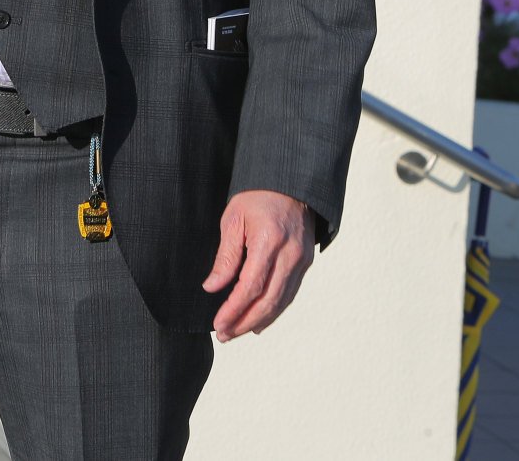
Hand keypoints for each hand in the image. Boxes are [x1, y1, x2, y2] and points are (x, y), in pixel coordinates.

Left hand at [202, 190, 315, 341]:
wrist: (290, 182)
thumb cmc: (257, 197)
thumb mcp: (233, 220)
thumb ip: (226, 257)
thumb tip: (212, 288)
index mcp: (269, 240)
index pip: (250, 286)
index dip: (234, 309)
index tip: (218, 324)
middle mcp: (290, 254)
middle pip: (268, 301)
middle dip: (244, 322)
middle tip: (225, 335)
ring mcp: (301, 259)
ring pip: (281, 302)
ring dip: (259, 321)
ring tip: (237, 331)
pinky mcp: (306, 262)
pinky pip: (290, 293)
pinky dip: (274, 310)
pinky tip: (259, 320)